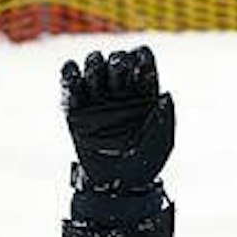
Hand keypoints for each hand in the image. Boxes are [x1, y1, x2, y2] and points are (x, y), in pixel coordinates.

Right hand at [61, 45, 174, 193]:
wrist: (120, 182)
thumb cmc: (147, 161)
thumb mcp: (162, 138)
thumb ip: (165, 115)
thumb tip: (166, 93)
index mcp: (145, 98)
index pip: (144, 71)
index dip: (143, 60)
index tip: (142, 53)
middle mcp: (121, 95)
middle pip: (118, 68)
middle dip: (118, 61)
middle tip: (119, 62)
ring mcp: (98, 101)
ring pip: (94, 73)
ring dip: (95, 64)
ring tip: (96, 62)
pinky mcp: (76, 111)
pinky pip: (71, 89)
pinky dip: (70, 77)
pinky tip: (72, 69)